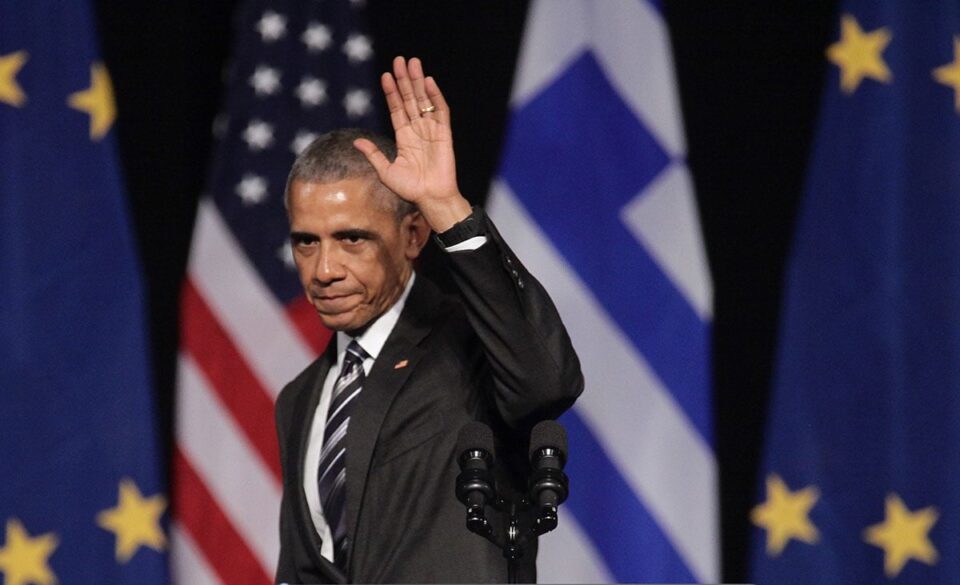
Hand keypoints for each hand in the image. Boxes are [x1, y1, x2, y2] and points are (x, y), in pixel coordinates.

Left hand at [353, 56, 471, 232]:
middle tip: (400, 60)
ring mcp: (431, 130)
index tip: (385, 76)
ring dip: (418, 82)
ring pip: (423, 100)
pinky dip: (435, 96)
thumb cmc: (410, 189)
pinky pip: (440, 111)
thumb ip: (373, 154)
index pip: (397, 109)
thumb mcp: (386, 171)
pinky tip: (428, 82)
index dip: (391, 92)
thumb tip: (357, 141)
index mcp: (404, 138)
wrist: (431, 198)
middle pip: (410, 99)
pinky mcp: (444, 134)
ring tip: (412, 63)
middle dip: (404, 80)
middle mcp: (418, 130)